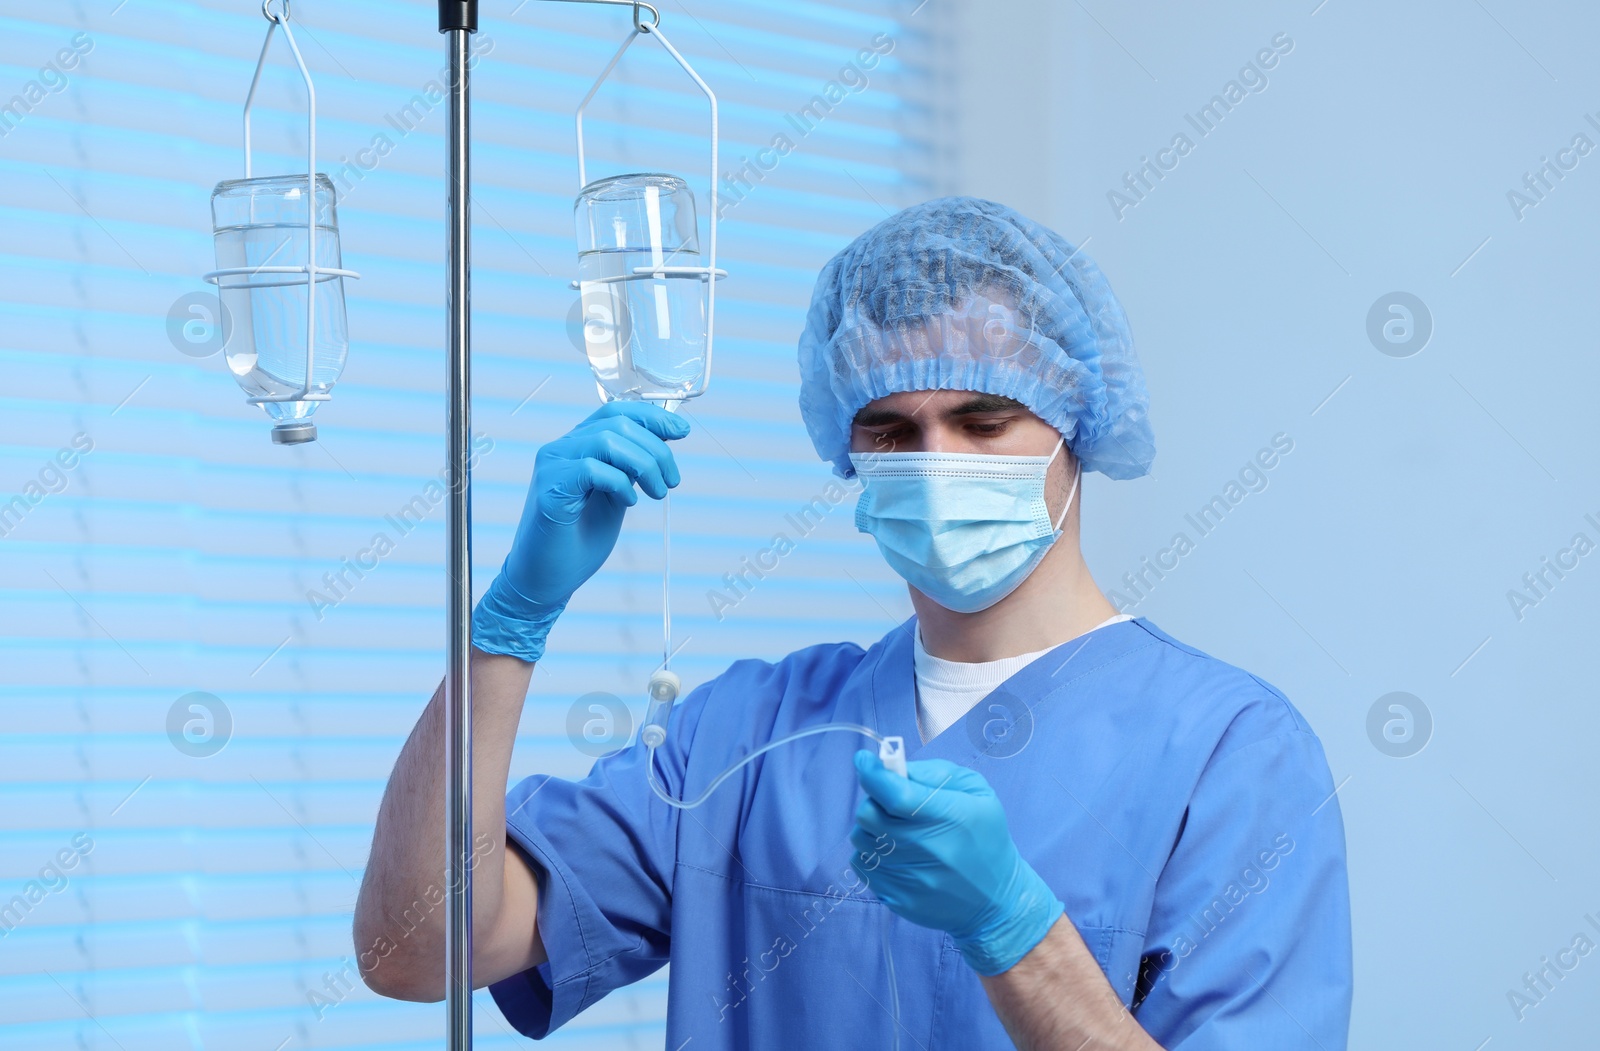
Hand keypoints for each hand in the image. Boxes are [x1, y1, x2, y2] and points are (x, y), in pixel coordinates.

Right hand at [473, 400, 687, 661]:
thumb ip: (631, 469)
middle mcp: (561, 449)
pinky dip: (619, 483)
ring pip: (606, 441)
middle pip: (616, 424)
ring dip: (643, 465)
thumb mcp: (616, 496)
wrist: (547, 578)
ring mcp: (552, 466)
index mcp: (577, 446)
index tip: (682, 432)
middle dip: (655, 450)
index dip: (652, 416)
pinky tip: (629, 502)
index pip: (615, 412)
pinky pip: (591, 468)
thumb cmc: (580, 539)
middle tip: (671, 482)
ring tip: (657, 494)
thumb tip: (663, 442)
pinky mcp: (550, 489)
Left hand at [850, 753, 1064, 975]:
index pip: (895, 794)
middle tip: (892, 802)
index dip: (872, 773)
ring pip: (860, 839)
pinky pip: (862, 865)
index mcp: (949, 817)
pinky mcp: (896, 898)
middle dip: (874, 799)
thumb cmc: (986, 838)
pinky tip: (898, 855)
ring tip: (898, 830)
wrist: (996, 902)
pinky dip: (873, 854)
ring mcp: (908, 878)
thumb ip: (934, 772)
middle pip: (868, 814)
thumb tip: (892, 768)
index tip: (864, 760)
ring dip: (872, 828)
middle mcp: (926, 849)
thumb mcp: (976, 792)